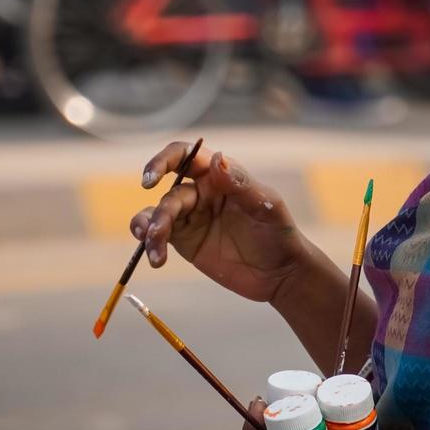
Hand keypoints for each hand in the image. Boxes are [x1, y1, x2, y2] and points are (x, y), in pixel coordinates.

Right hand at [132, 142, 310, 303]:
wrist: (281, 273)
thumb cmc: (279, 232)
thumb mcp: (266, 207)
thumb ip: (240, 184)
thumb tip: (216, 158)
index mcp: (219, 176)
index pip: (184, 156)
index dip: (163, 161)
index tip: (150, 179)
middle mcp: (200, 192)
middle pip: (169, 193)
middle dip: (160, 213)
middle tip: (158, 232)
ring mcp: (190, 217)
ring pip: (157, 214)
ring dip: (148, 228)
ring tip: (156, 252)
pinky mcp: (185, 241)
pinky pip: (158, 236)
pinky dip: (150, 244)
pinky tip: (156, 259)